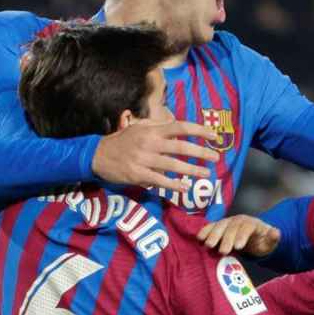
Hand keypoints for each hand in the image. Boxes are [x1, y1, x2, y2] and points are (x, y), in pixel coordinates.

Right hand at [91, 118, 220, 193]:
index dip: (199, 130)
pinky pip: (160, 180)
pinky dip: (173, 184)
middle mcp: (149, 143)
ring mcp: (143, 159)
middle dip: (200, 152)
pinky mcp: (137, 174)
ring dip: (191, 170)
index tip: (213, 136)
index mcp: (152, 130)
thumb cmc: (122, 141)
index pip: (180, 127)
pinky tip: (185, 187)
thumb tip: (178, 127)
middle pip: (181, 147)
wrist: (97, 155)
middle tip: (215, 157)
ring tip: (205, 173)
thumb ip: (158, 127)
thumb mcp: (139, 127)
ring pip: (173, 165)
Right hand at [196, 215, 279, 256]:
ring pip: (220, 225)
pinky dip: (205, 231)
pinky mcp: (219, 226)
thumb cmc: (262, 241)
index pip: (247, 227)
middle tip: (222, 251)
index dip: (242, 236)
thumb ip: (273, 238)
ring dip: (213, 235)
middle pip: (232, 227)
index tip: (238, 247)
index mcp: (253, 223)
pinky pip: (211, 227)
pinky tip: (199, 238)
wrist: (254, 236)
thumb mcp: (270, 242)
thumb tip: (276, 232)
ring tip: (208, 245)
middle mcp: (239, 220)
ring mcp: (228, 222)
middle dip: (226, 238)